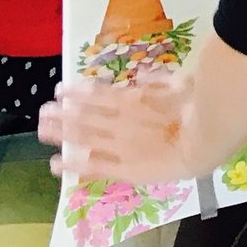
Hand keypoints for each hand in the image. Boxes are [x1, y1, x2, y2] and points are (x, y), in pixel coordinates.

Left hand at [40, 70, 190, 183]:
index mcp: (134, 101)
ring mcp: (119, 147)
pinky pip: (93, 167)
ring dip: (61, 133)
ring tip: (41, 130)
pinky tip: (55, 164)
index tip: (61, 90)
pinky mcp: (124, 170)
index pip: (98, 95)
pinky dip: (73, 165)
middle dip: (62, 113)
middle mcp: (120, 122)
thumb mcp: (181, 83)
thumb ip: (160, 80)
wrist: (205, 141)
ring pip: (83, 139)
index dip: (78, 93)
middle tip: (43, 110)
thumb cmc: (200, 109)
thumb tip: (142, 77)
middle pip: (84, 116)